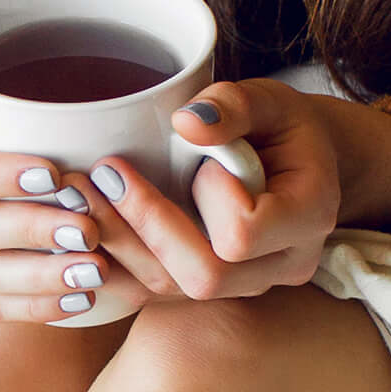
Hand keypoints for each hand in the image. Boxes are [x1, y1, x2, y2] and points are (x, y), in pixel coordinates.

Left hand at [77, 80, 390, 304]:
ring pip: (173, 289)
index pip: (242, 233)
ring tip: (83, 193)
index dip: (208, 196)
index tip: (196, 153)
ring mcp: (247, 287)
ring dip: (121, 243)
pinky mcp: (213, 291)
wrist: (302, 165)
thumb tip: (184, 123)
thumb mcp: (272, 100)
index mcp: (307, 217)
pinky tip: (91, 220)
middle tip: (99, 177)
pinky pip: (157, 291)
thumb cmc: (288, 128)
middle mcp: (281, 266)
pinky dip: (120, 258)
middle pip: (203, 277)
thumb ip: (236, 106)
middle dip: (144, 228)